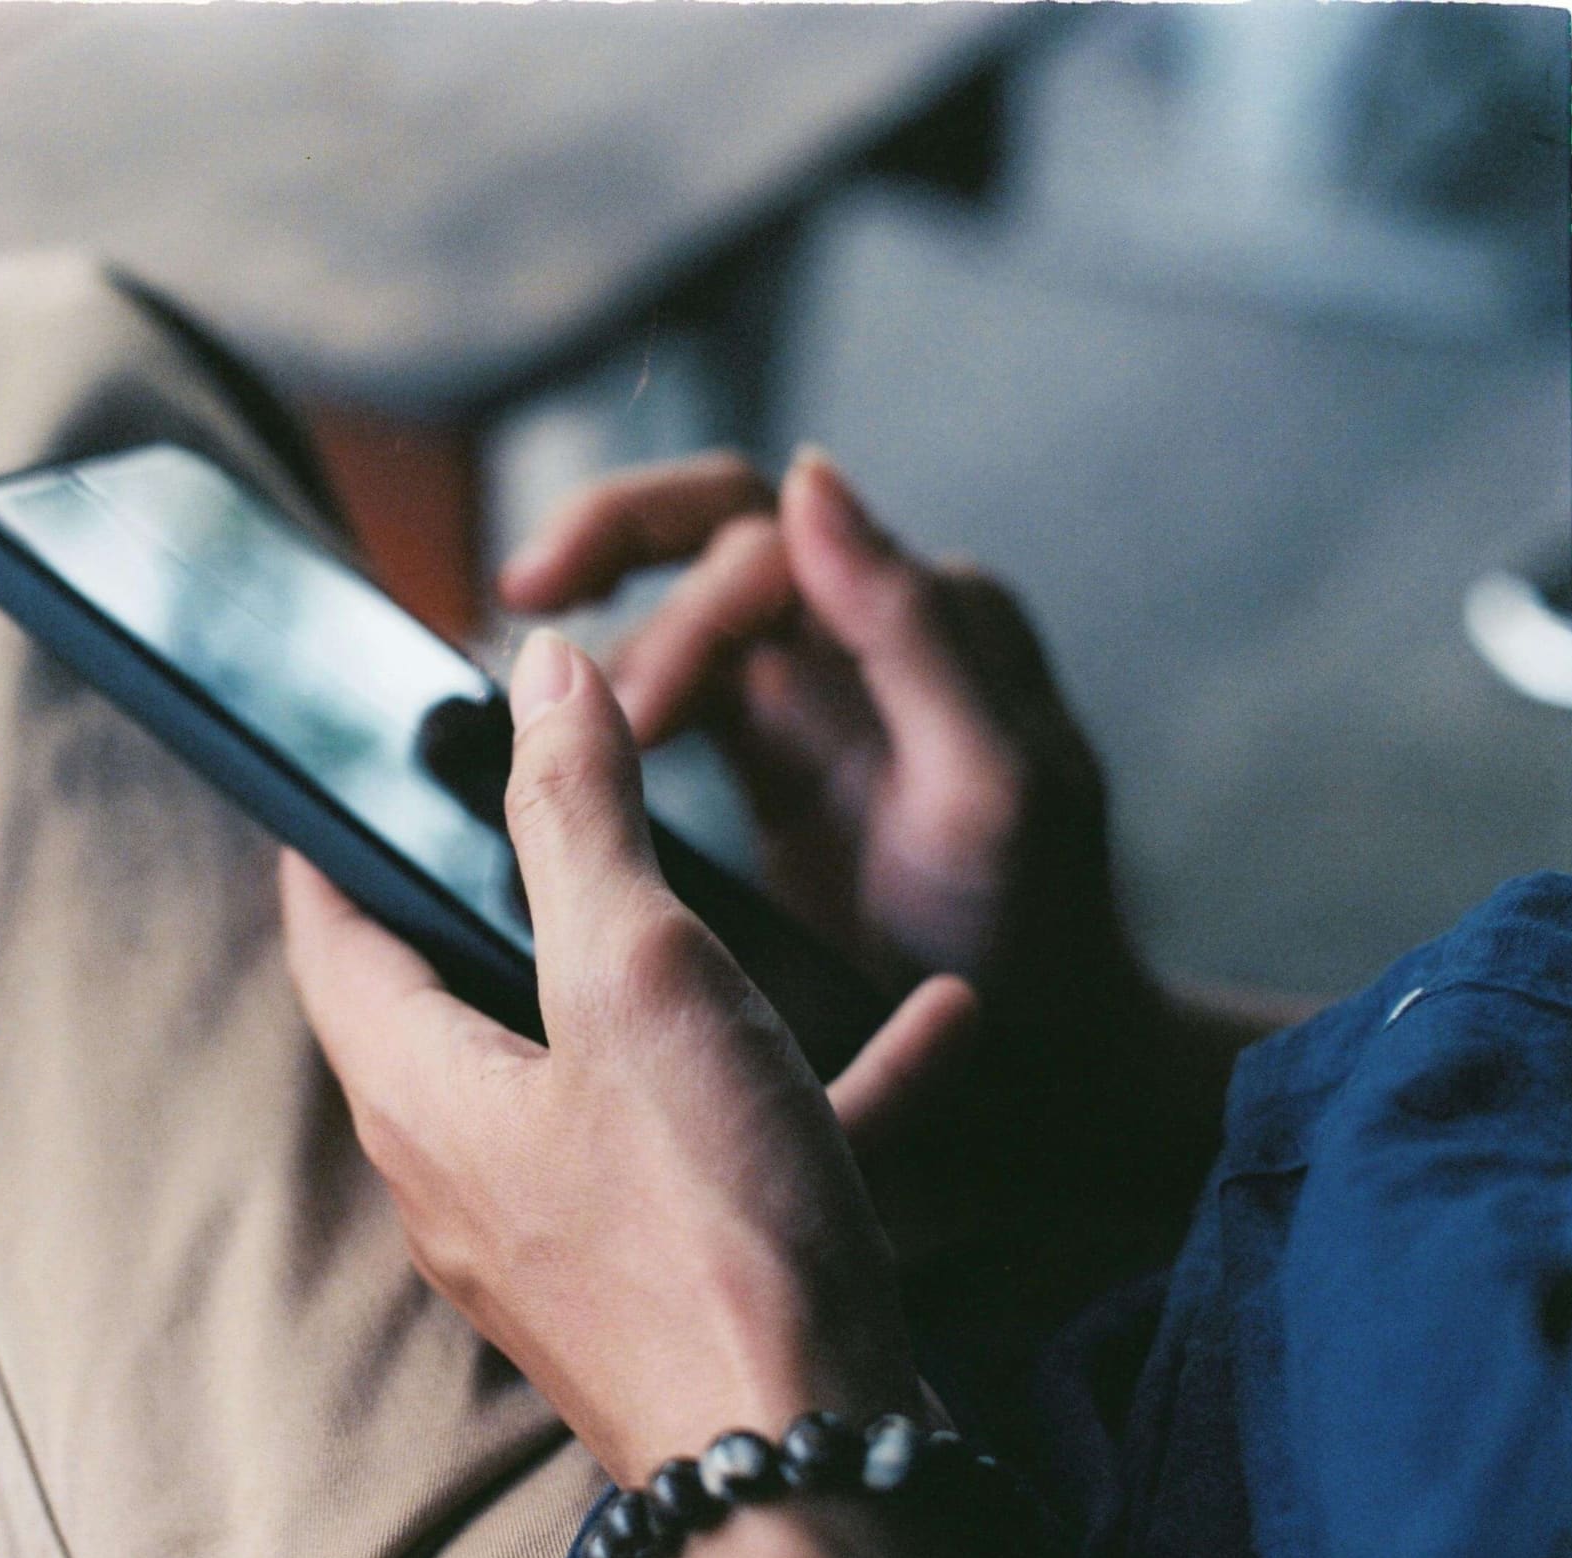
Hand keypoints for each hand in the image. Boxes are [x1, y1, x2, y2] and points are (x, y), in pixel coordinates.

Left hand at [280, 628, 976, 1485]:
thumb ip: (577, 816)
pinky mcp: (671, 1278)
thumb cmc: (706, 1231)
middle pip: (460, 992)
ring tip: (752, 887)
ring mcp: (569, 1234)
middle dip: (506, 887)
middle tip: (556, 786)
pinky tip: (931, 1023)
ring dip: (688, 978)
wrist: (818, 1474)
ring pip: (611, 1064)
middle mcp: (468, 1170)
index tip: (359, 752)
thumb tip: (532, 674)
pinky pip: (727, 1146)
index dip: (335, 828)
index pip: (330, 929)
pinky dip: (807, 1079)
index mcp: (420, 1091)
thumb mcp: (636, 978)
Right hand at [503, 448, 1136, 1015]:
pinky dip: (614, 706)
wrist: (1049, 1064)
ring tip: (555, 747)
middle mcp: (867, 631)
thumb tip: (810, 479)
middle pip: (712, 530)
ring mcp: (816, 692)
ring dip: (610, 657)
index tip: (597, 680)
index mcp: (923, 615)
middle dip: (609, 547)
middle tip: (522, 604)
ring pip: (683, 611)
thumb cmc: (1030, 934)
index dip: (664, 576)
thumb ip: (908, 628)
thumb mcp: (987, 785)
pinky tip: (566, 748)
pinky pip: (677, 689)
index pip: (764, 532)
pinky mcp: (773, 757)